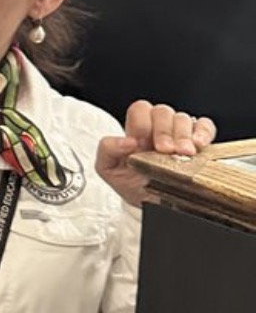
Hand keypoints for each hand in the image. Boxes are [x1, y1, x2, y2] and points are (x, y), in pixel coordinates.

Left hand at [96, 100, 216, 206]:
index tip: (143, 144)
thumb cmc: (131, 182)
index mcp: (136, 130)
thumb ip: (107, 149)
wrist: (151, 202)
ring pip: (183, 118)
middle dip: (164, 131)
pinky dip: (204, 132)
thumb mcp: (108, 169)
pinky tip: (199, 145)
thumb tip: (127, 141)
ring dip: (184, 135)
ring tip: (185, 153)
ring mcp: (179, 133)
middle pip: (163, 112)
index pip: (140, 109)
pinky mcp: (199, 141)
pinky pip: (206, 126)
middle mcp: (158, 127)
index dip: (142, 122)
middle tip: (167, 150)